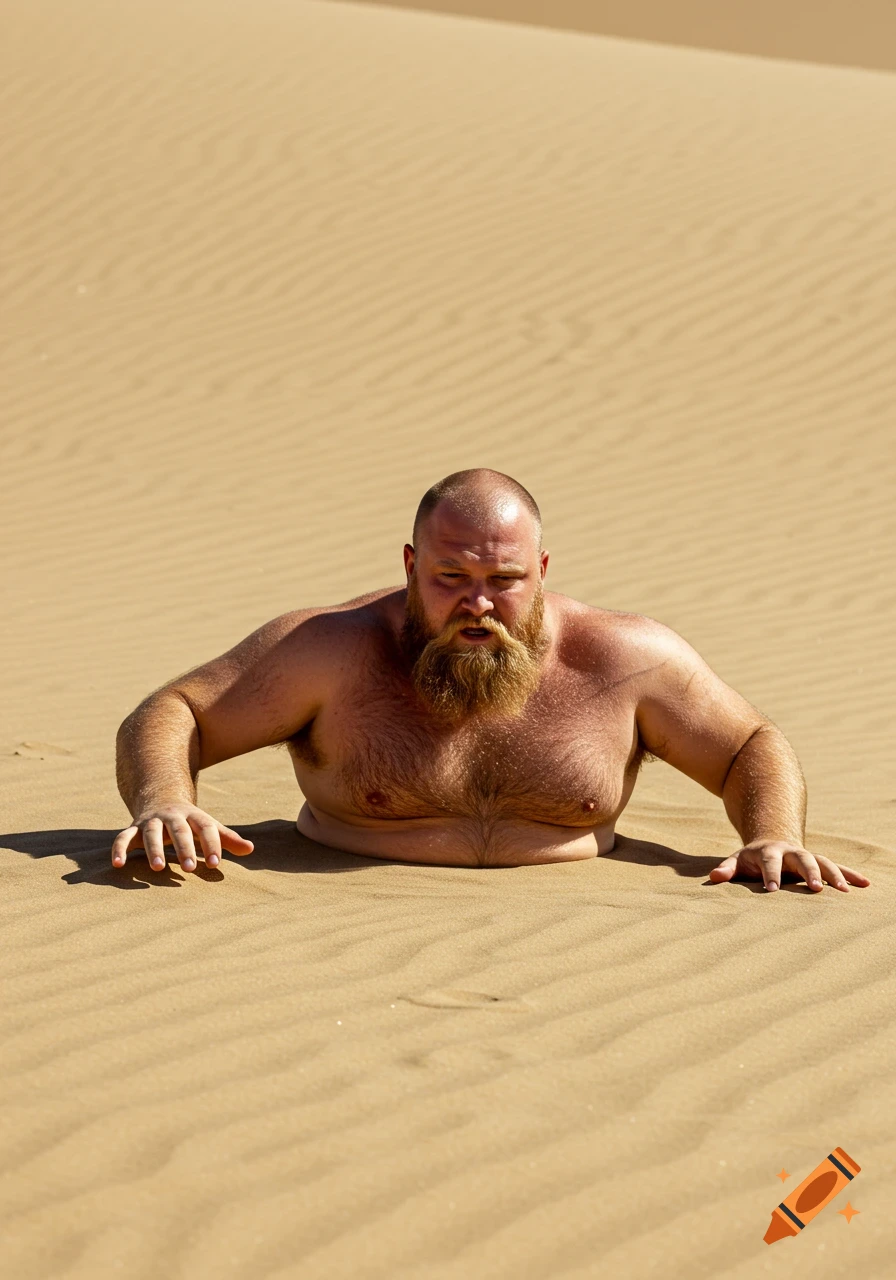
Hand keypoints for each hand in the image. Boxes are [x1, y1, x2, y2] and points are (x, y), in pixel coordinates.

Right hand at [111, 804, 253, 873]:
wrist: (161, 800)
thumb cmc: (191, 822)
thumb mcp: (209, 827)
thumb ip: (227, 839)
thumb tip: (251, 849)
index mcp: (193, 816)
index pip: (205, 828)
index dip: (212, 844)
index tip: (216, 864)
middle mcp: (172, 817)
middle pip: (179, 830)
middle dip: (185, 848)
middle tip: (192, 868)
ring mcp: (151, 822)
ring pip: (151, 833)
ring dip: (153, 849)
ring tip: (157, 868)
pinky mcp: (133, 829)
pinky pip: (123, 837)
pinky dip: (119, 849)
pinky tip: (118, 865)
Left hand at [709, 839, 870, 893]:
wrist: (772, 842)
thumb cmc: (751, 859)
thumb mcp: (737, 861)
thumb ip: (727, 869)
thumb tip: (714, 877)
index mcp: (769, 852)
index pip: (770, 863)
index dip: (771, 875)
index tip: (772, 890)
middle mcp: (791, 852)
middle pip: (802, 859)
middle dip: (809, 873)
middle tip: (816, 889)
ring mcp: (808, 856)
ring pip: (824, 862)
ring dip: (835, 875)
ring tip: (845, 891)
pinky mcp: (820, 863)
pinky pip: (838, 867)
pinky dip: (851, 875)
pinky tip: (866, 884)